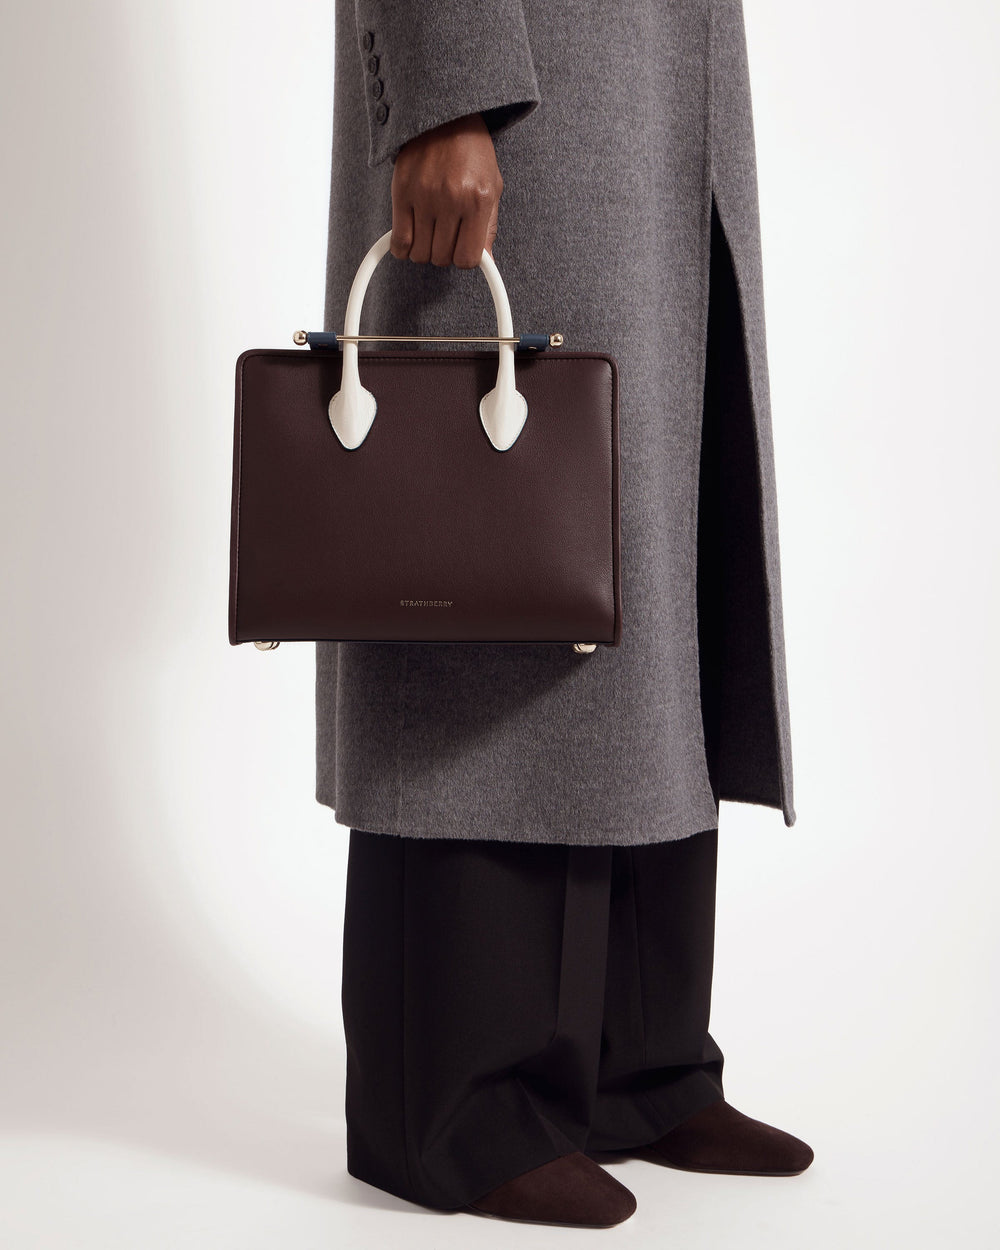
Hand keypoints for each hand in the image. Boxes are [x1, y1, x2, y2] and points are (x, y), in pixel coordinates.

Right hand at [389, 112, 502, 268]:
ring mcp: (424, 197)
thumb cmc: (472, 152)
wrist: (445, 115)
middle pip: (442, 258)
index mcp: (477, 200)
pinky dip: (403, 248)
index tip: (462, 250)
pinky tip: (411, 236)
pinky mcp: (401, 192)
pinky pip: (399, 241)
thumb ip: (489, 227)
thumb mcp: (492, 187)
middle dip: (444, 253)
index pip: (467, 258)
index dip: (465, 259)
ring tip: (430, 233)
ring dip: (425, 250)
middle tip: (446, 236)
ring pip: (420, 254)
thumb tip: (485, 260)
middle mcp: (451, 200)